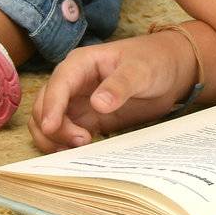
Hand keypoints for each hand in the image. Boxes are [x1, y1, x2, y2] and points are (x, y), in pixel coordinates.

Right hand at [28, 32, 198, 151]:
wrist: (170, 70)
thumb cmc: (154, 61)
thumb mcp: (141, 70)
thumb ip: (120, 85)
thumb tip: (97, 104)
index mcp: (81, 64)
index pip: (58, 84)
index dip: (51, 106)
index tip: (50, 127)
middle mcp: (73, 83)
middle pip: (45, 105)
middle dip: (52, 126)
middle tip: (80, 142)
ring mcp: (78, 102)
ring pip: (49, 121)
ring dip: (54, 138)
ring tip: (77, 149)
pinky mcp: (88, 119)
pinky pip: (67, 133)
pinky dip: (64, 144)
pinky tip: (79, 153)